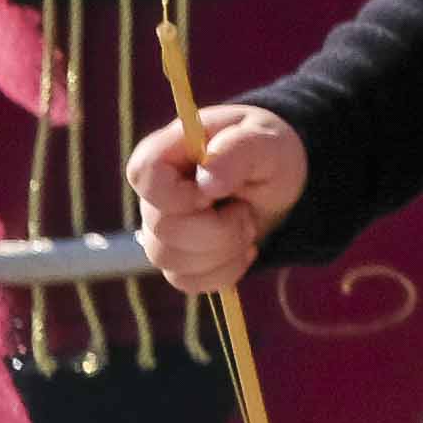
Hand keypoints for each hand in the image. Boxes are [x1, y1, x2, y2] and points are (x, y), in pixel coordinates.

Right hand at [125, 105, 304, 299]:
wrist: (278, 181)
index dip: (178, 195)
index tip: (215, 194)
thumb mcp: (267, 141)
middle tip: (246, 210)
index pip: (143, 174)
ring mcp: (161, 228)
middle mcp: (155, 192)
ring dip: (223, 251)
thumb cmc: (267, 150)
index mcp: (168, 151)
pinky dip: (225, 272)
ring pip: (171, 260)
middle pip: (164, 228)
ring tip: (246, 225)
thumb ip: (238, 151)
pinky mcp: (176, 258)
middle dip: (218, 229)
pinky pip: (186, 281)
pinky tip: (242, 249)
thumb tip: (208, 182)